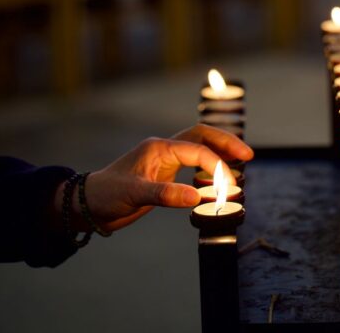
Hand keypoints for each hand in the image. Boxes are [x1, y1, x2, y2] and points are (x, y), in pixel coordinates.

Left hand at [55, 125, 253, 231]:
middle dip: (226, 143)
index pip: (197, 150)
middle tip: (248, 154)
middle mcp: (165, 149)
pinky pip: (194, 161)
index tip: (228, 186)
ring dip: (220, 151)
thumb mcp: (134, 194)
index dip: (216, 166)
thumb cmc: (108, 195)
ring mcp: (166, 159)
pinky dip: (209, 164)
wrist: (91, 204)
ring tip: (240, 159)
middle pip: (202, 136)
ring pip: (199, 146)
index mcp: (159, 148)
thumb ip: (165, 194)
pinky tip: (219, 174)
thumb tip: (196, 197)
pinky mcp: (166, 172)